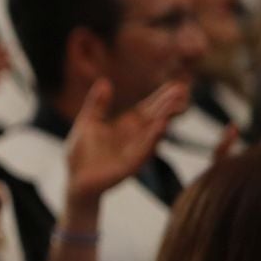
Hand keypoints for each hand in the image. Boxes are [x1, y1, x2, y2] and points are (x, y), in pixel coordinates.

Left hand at [64, 80, 186, 207]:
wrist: (76, 179)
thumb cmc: (82, 151)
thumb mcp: (88, 122)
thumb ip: (97, 104)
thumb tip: (104, 81)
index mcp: (127, 125)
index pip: (149, 108)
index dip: (162, 97)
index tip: (177, 85)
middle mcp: (136, 137)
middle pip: (156, 117)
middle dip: (170, 105)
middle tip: (184, 90)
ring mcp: (135, 151)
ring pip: (154, 133)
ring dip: (166, 119)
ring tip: (179, 106)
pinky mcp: (129, 166)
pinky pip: (143, 151)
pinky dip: (152, 139)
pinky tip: (161, 127)